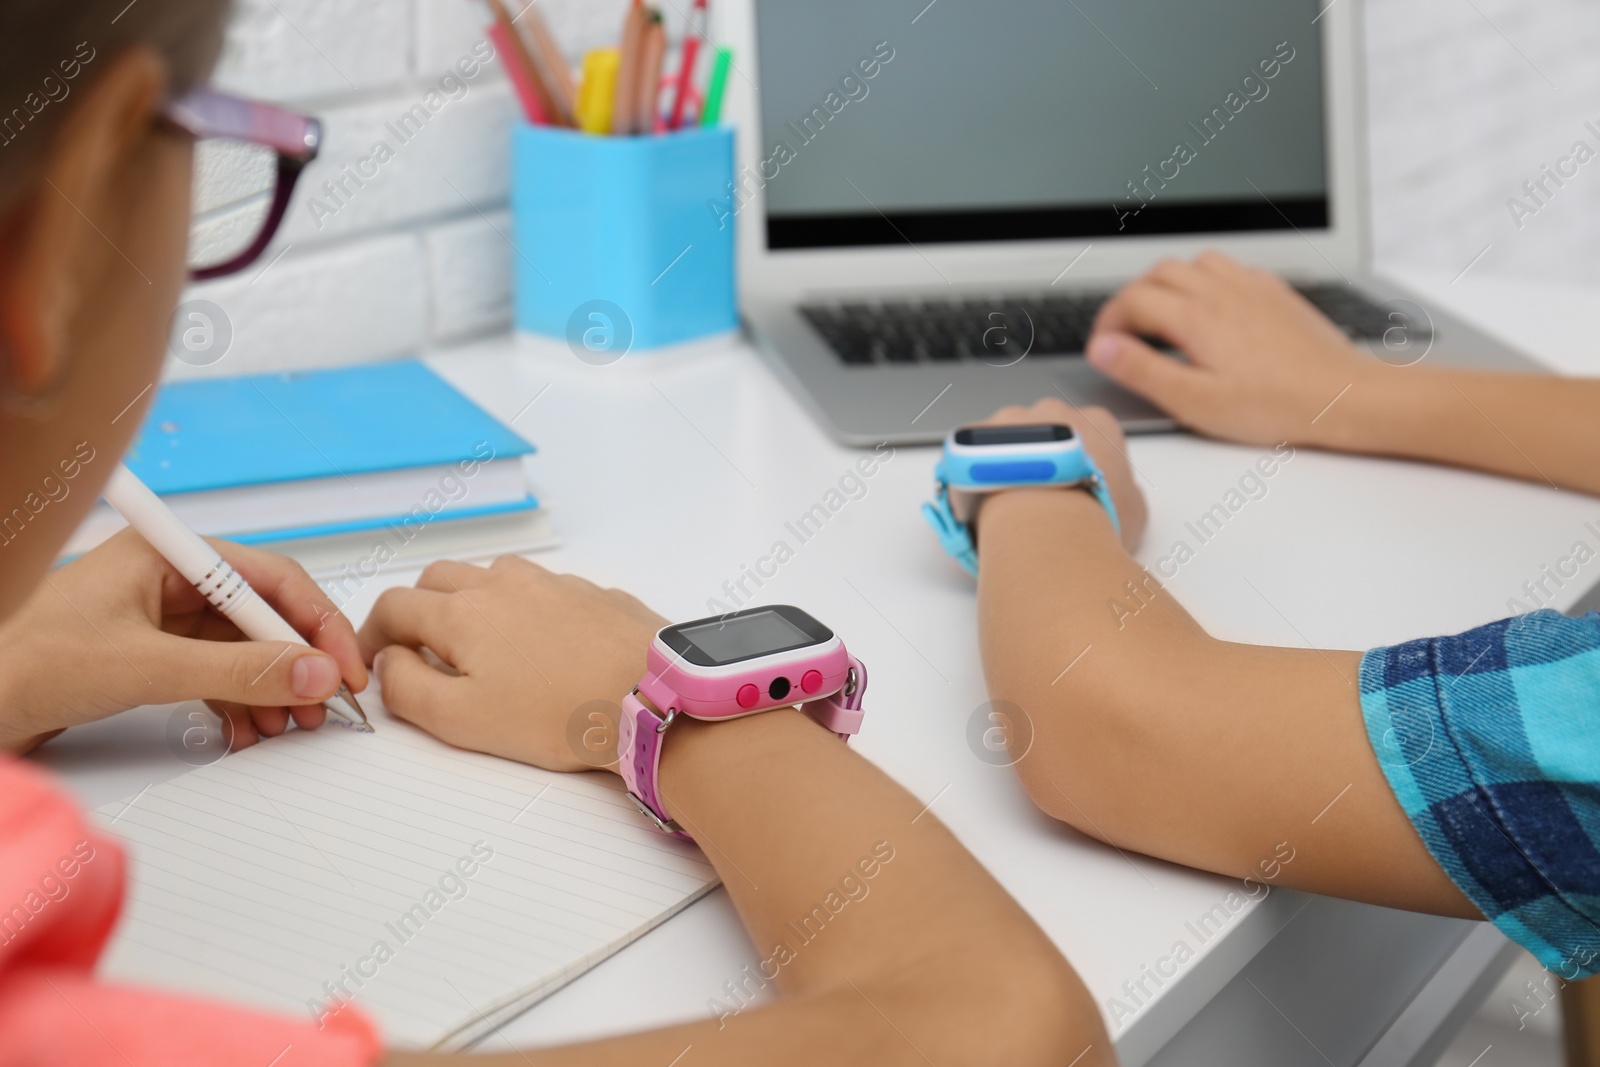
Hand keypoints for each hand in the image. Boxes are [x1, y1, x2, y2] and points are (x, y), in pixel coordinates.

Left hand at [0, 528, 366, 752]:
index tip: (343, 668)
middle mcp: (169, 580)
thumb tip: (313, 672)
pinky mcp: (149, 656)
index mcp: (169, 555)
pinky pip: (217, 673)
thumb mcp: (146, 668)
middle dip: (296, 664)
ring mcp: (160, 619)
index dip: (316, 625)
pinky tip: (246, 729)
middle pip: (263, 615)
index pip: (272, 579)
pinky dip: (239, 702)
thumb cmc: (20, 664)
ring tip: (287, 724)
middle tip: (321, 704)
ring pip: (244, 649)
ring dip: (272, 689)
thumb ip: (238, 670)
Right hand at [358, 557, 664, 771]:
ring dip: (474, 601)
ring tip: (484, 647)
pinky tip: (544, 648)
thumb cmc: (561, 714)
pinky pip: (545, 590)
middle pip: (439, 579)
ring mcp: (553, 583)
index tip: (374, 660)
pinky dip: (527, 609)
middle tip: (422, 651)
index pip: (394, 606)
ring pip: (494, 576)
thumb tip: (389, 662)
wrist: (653, 697)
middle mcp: (504, 583)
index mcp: (462, 611)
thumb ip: (407, 688)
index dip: (373, 634)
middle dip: (419, 610)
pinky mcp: (594, 593)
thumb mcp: (462, 720)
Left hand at [959, 398, 1146, 551]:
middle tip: (1038, 500)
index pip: (1092, 437)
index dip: (1081, 468)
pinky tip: (978, 500)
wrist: (1044, 526)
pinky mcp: (972, 433)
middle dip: (1041, 462)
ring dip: (1005, 464)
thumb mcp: (1136, 512)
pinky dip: (971, 472)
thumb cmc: (1094, 519)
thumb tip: (1121, 495)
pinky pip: (969, 452)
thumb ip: (1127, 493)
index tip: (1074, 492)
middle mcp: (1053, 409)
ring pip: (1005, 440)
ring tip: (1006, 505)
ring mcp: (1010, 418)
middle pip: (1046, 434)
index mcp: (1098, 422)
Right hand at [1086, 251, 1372, 445]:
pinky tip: (1210, 309)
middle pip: (1157, 273)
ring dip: (1167, 283)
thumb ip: (1143, 370)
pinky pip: (1228, 267)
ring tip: (1163, 317)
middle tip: (1125, 333)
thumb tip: (1102, 347)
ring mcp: (1250, 286)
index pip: (1132, 300)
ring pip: (1193, 263)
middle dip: (1132, 299)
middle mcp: (1221, 291)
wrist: (1341, 395)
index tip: (1103, 348)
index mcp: (1196, 317)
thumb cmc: (1273, 406)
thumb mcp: (1195, 401)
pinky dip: (1204, 280)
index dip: (1108, 322)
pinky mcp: (1274, 291)